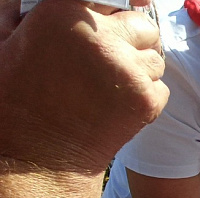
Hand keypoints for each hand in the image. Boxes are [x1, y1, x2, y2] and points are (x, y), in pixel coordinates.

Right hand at [0, 0, 168, 173]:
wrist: (37, 157)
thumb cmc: (17, 99)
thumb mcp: (8, 41)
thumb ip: (24, 12)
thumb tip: (56, 1)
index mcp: (65, 13)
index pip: (113, 2)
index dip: (114, 19)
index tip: (113, 32)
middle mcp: (102, 38)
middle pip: (144, 27)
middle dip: (134, 42)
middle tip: (110, 64)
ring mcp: (128, 70)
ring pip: (156, 60)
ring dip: (141, 71)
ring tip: (108, 89)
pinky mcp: (146, 100)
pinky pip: (161, 88)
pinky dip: (147, 98)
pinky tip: (117, 108)